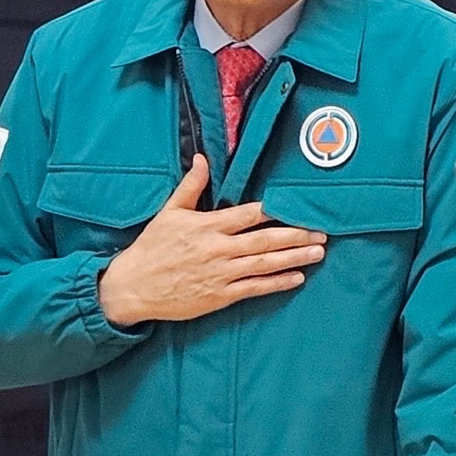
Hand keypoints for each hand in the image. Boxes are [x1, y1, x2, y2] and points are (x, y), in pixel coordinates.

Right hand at [97, 157, 327, 328]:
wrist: (133, 287)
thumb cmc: (152, 248)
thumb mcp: (169, 213)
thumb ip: (191, 186)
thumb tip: (202, 159)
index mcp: (208, 226)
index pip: (250, 215)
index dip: (277, 211)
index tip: (299, 207)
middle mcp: (218, 249)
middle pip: (265, 239)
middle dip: (296, 235)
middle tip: (321, 232)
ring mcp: (221, 274)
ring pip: (265, 263)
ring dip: (294, 257)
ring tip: (318, 252)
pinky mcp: (220, 296)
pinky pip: (255, 288)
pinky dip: (277, 282)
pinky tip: (296, 278)